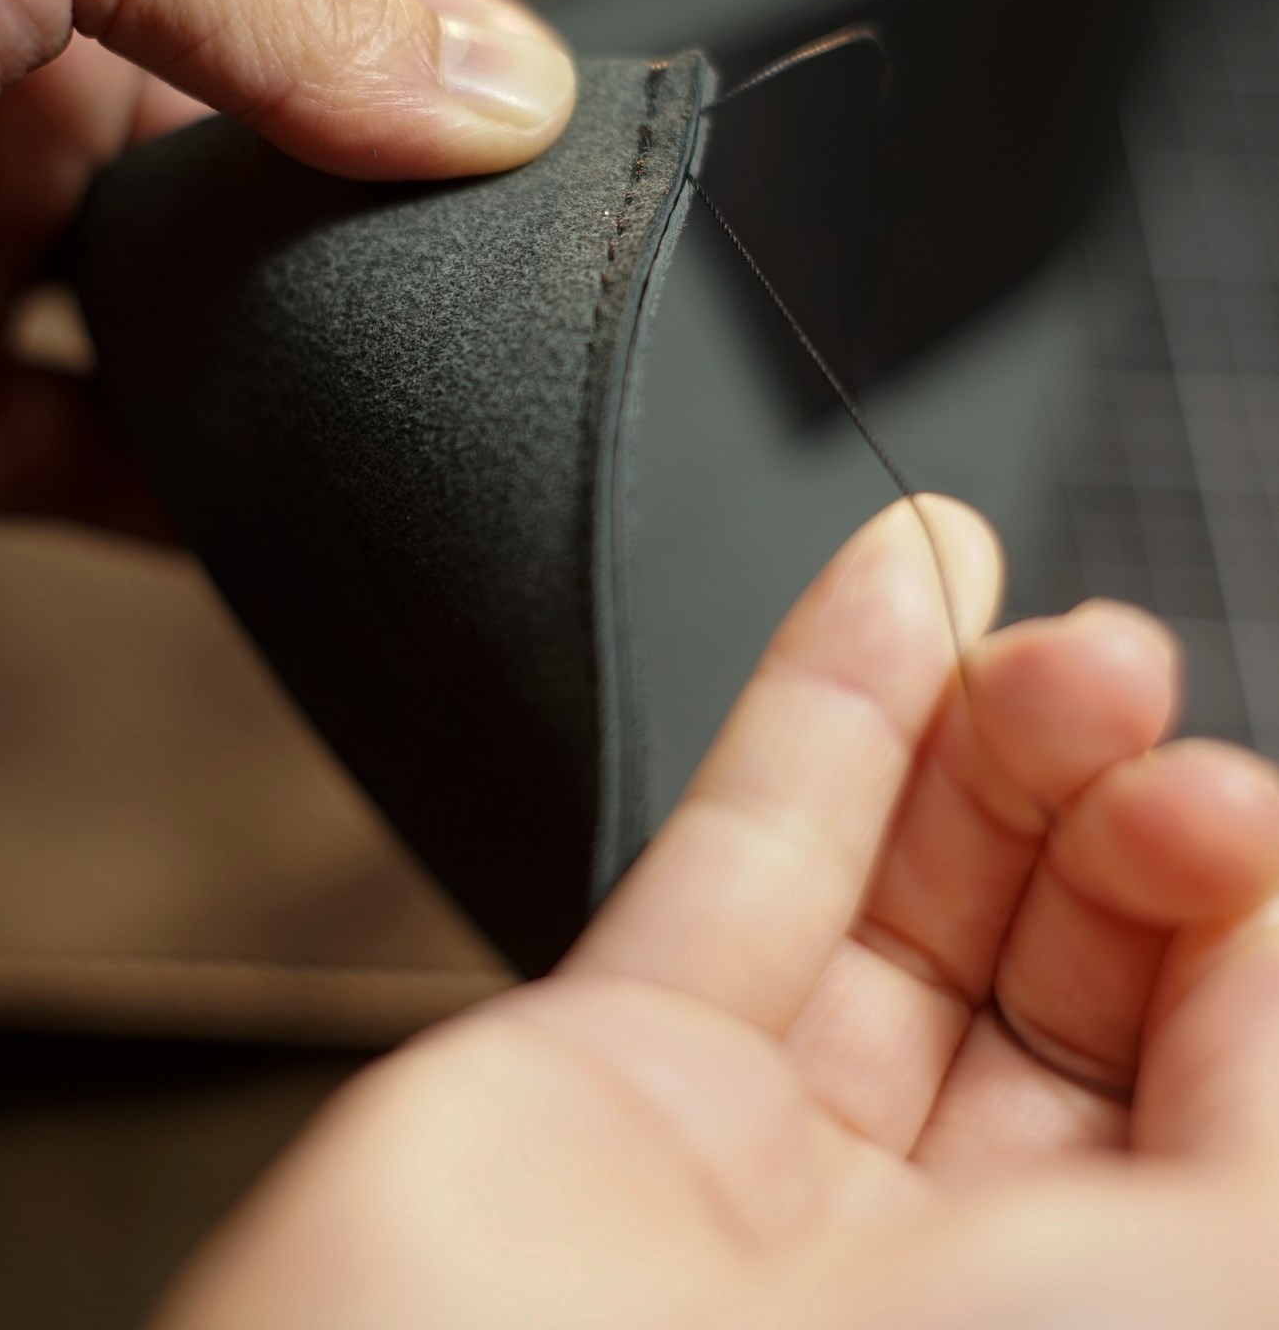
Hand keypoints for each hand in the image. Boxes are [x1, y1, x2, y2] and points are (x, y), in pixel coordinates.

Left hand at [0, 0, 573, 522]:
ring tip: (447, 408)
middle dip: (400, 226)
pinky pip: (109, 482)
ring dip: (319, 377)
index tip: (567, 139)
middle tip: (525, 293)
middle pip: (283, 170)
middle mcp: (39, 84)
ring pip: (210, 339)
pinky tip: (308, 518)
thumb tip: (491, 94)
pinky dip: (211, 517)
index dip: (457, 53)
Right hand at [155, 499, 1278, 1329]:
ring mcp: (784, 1171)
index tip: (1220, 802)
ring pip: (912, 894)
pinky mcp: (623, 1070)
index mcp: (1121, 1318)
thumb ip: (1271, 1083)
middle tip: (1115, 684)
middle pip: (1068, 970)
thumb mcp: (1224, 1292)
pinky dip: (827, 702)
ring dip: (980, 728)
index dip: (1232, 910)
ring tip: (1028, 617)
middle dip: (1108, 798)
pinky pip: (747, 852)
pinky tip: (901, 582)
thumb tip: (1262, 919)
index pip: (1222, 1072)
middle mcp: (967, 1274)